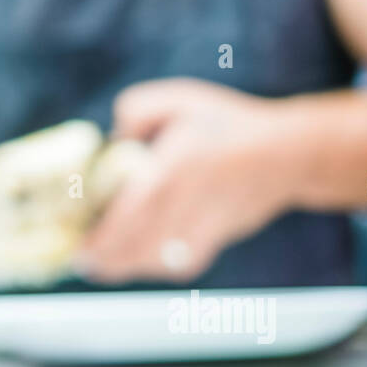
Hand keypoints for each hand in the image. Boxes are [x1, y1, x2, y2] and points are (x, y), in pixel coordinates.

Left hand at [79, 78, 293, 282]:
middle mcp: (187, 200)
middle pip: (136, 245)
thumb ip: (135, 110)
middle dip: (104, 259)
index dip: (101, 237)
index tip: (79, 247)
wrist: (286, 154)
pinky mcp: (217, 240)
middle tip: (83, 259)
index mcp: (173, 166)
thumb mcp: (177, 99)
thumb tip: (112, 140)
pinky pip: (179, 266)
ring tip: (103, 263)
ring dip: (126, 266)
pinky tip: (138, 261)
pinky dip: (155, 267)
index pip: (129, 212)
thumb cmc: (225, 124)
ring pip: (156, 261)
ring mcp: (205, 225)